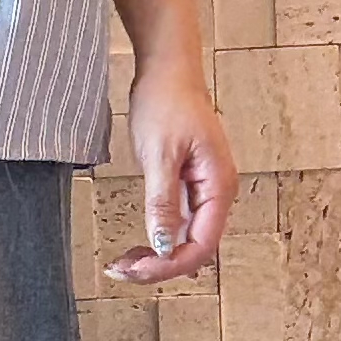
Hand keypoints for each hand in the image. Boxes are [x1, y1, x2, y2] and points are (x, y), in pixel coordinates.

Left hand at [105, 64, 236, 285]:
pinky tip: (139, 247)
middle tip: (121, 270)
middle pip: (195, 249)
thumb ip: (162, 203)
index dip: (169, 265)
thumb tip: (163, 244)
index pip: (201, 246)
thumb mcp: (159, 154)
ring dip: (158, 256)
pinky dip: (158, 238)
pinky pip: (178, 224)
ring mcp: (203, 191)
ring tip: (124, 263)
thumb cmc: (167, 102)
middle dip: (160, 266)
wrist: (166, 70)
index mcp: (219, 187)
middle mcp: (217, 193)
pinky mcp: (188, 186)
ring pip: (186, 240)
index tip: (136, 270)